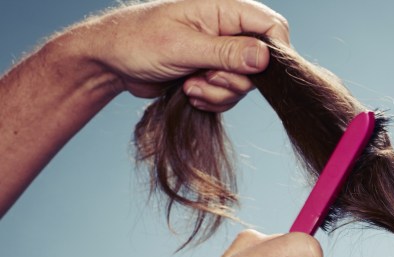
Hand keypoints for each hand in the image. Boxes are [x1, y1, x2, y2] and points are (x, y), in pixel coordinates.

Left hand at [78, 0, 289, 111]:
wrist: (110, 62)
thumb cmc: (137, 41)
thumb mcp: (182, 47)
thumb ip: (226, 52)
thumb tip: (264, 57)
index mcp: (222, 9)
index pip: (271, 26)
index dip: (273, 52)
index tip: (257, 72)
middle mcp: (226, 30)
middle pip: (260, 63)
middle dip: (234, 80)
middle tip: (205, 77)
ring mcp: (220, 54)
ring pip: (244, 84)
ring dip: (219, 93)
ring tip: (189, 86)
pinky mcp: (212, 74)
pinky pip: (229, 95)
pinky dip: (212, 100)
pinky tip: (189, 93)